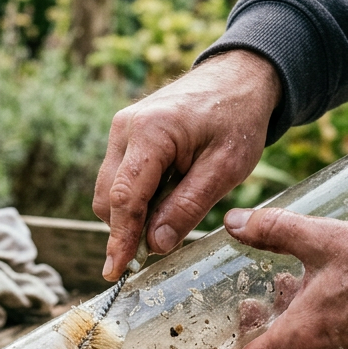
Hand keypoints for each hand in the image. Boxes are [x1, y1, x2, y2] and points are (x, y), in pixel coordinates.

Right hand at [93, 50, 281, 279]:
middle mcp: (125, 128)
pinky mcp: (124, 136)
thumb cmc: (237, 118)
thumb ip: (188, 207)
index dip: (120, 239)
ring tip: (173, 212)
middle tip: (164, 243)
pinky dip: (138, 199)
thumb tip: (155, 245)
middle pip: (108, 198)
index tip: (115, 272)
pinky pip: (119, 179)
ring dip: (133, 214)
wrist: (239, 77)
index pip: (125, 198)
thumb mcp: (225, 169)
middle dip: (128, 229)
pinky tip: (167, 196)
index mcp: (150, 132)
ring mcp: (120, 130)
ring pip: (110, 191)